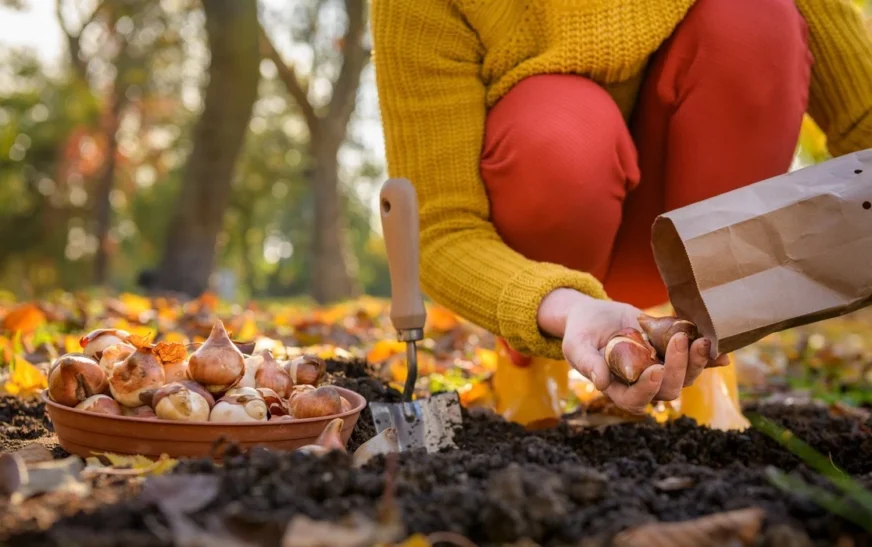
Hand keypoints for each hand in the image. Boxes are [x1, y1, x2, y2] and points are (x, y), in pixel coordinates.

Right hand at [537, 289, 728, 413]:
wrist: (595, 316)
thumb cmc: (581, 333)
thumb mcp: (576, 345)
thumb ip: (587, 363)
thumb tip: (601, 382)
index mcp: (617, 388)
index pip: (634, 399)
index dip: (647, 389)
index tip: (655, 370)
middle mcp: (642, 384)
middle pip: (667, 390)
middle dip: (677, 369)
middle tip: (679, 341)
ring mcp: (660, 369)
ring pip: (685, 377)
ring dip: (696, 363)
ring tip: (701, 340)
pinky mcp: (671, 353)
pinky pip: (694, 361)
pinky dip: (709, 359)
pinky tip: (722, 353)